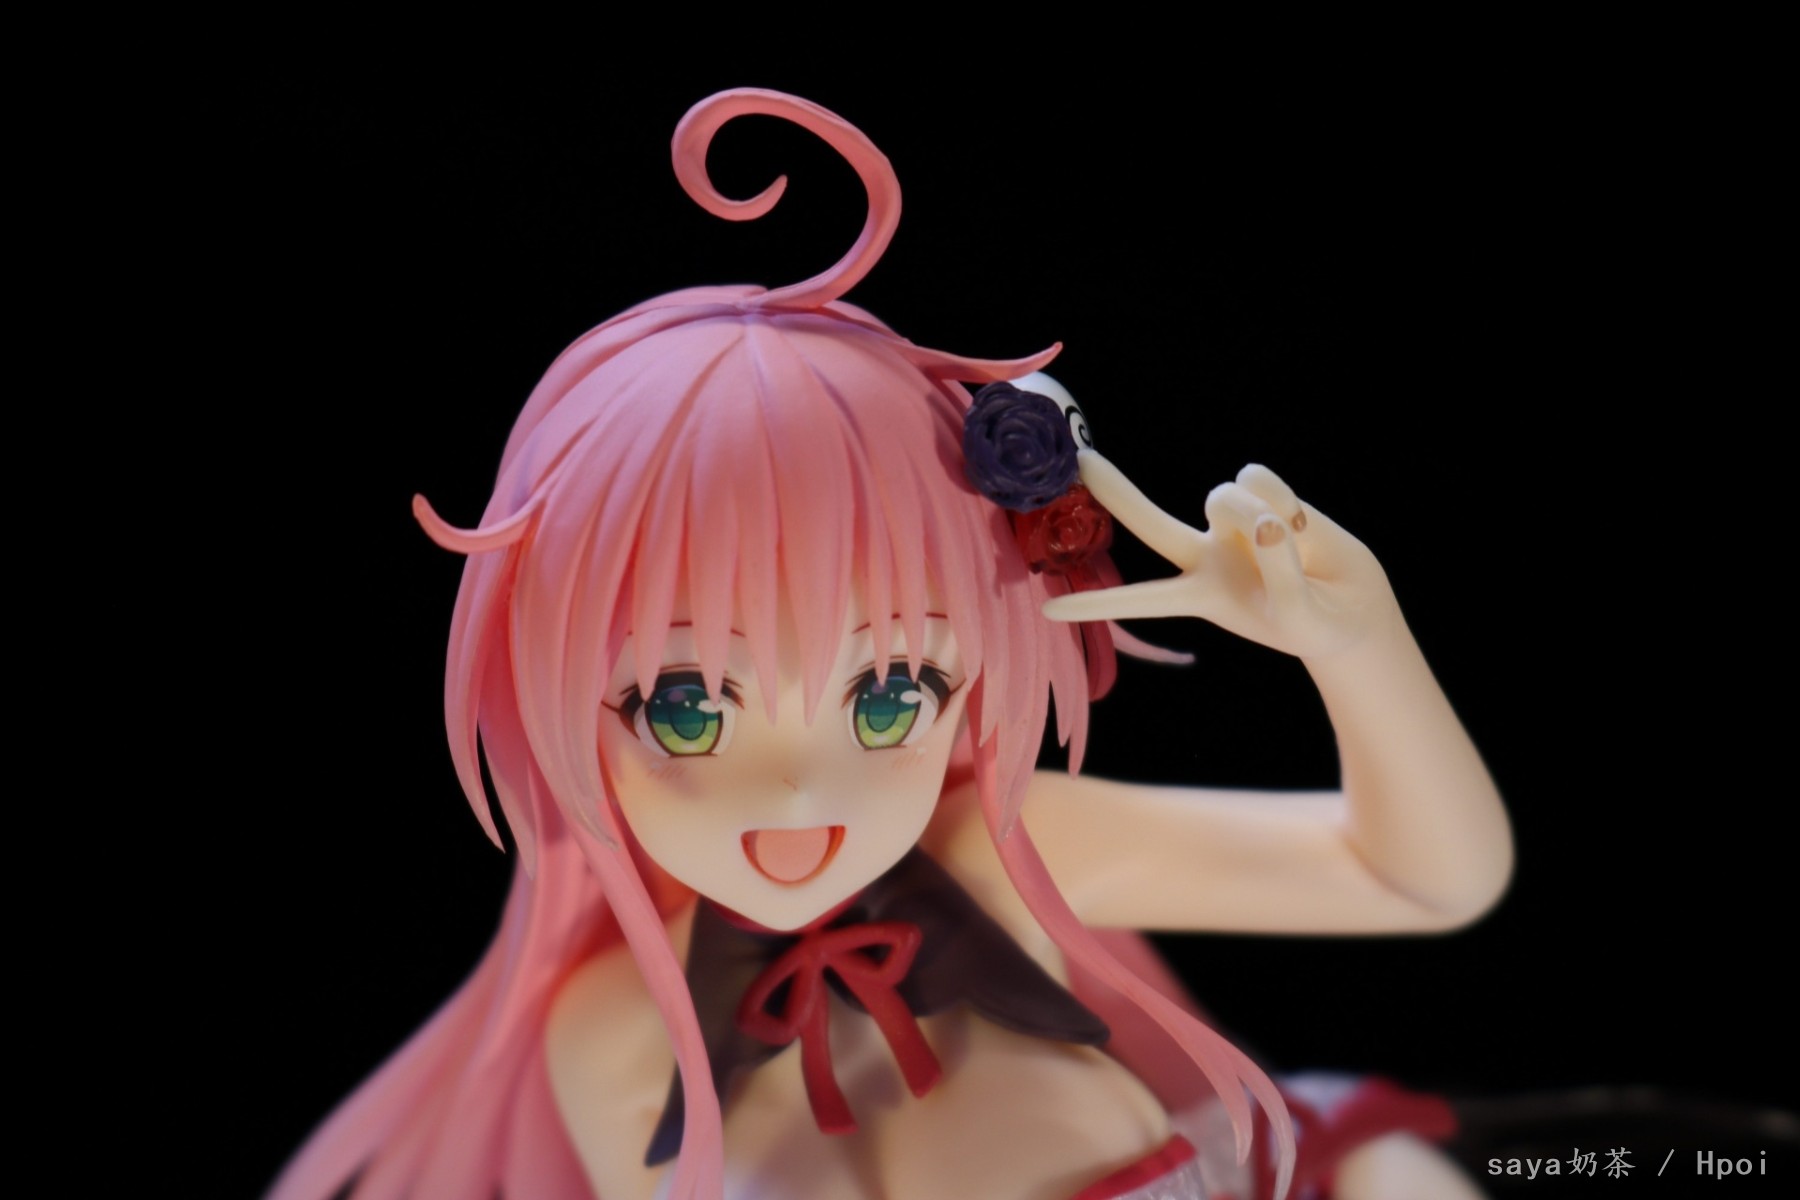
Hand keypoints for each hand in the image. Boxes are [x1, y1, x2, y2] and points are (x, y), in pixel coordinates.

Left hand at [1041, 453, 1400, 659]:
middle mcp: (1207, 553)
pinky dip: (1281, 497)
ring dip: (1251, 512)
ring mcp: (1234, 522)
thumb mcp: (1297, 616)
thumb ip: (1277, 572)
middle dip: (1115, 491)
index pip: (1139, 600)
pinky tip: (1298, 522)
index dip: (1095, 605)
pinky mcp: (1265, 496)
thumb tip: (1262, 521)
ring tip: (1286, 540)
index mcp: (1202, 594)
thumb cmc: (1317, 625)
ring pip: (1222, 496)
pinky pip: (1259, 479)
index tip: (1047, 608)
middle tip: (1079, 460)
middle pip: (1148, 521)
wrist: (1355, 606)